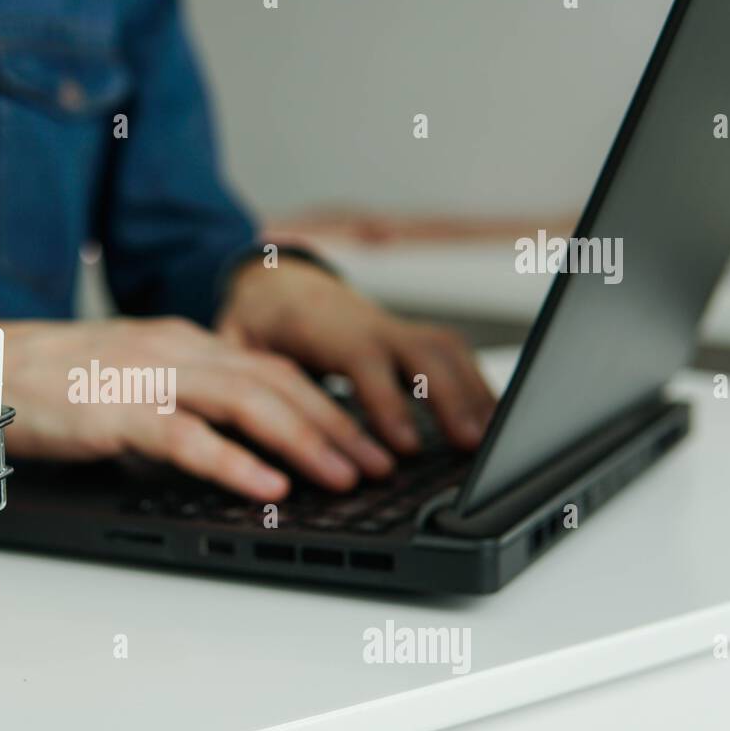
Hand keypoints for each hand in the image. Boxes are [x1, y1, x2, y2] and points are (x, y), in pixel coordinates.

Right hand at [0, 318, 396, 501]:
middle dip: (334, 423)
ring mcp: (146, 377)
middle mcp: (174, 350)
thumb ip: (179, 401)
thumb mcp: (129, 380)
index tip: (361, 435)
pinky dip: (234, 462)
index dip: (323, 401)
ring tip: (343, 476)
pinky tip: (268, 486)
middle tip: (376, 463)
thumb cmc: (50, 382)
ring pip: (246, 401)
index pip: (270, 366)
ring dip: (303, 440)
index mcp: (181, 342)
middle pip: (274, 381)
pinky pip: (188, 437)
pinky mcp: (115, 411)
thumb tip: (225, 440)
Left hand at [217, 258, 495, 453]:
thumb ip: (243, 377)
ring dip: (473, 393)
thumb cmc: (255, 324)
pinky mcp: (410, 337)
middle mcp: (367, 323)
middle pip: (421, 353)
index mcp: (321, 327)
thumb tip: (243, 422)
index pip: (363, 361)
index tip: (405, 445)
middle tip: (470, 446)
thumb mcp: (236, 347)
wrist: (275, 284)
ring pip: (445, 351)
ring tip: (491, 442)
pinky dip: (478, 385)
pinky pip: (454, 355)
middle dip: (450, 399)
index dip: (387, 402)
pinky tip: (493, 421)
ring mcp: (394, 327)